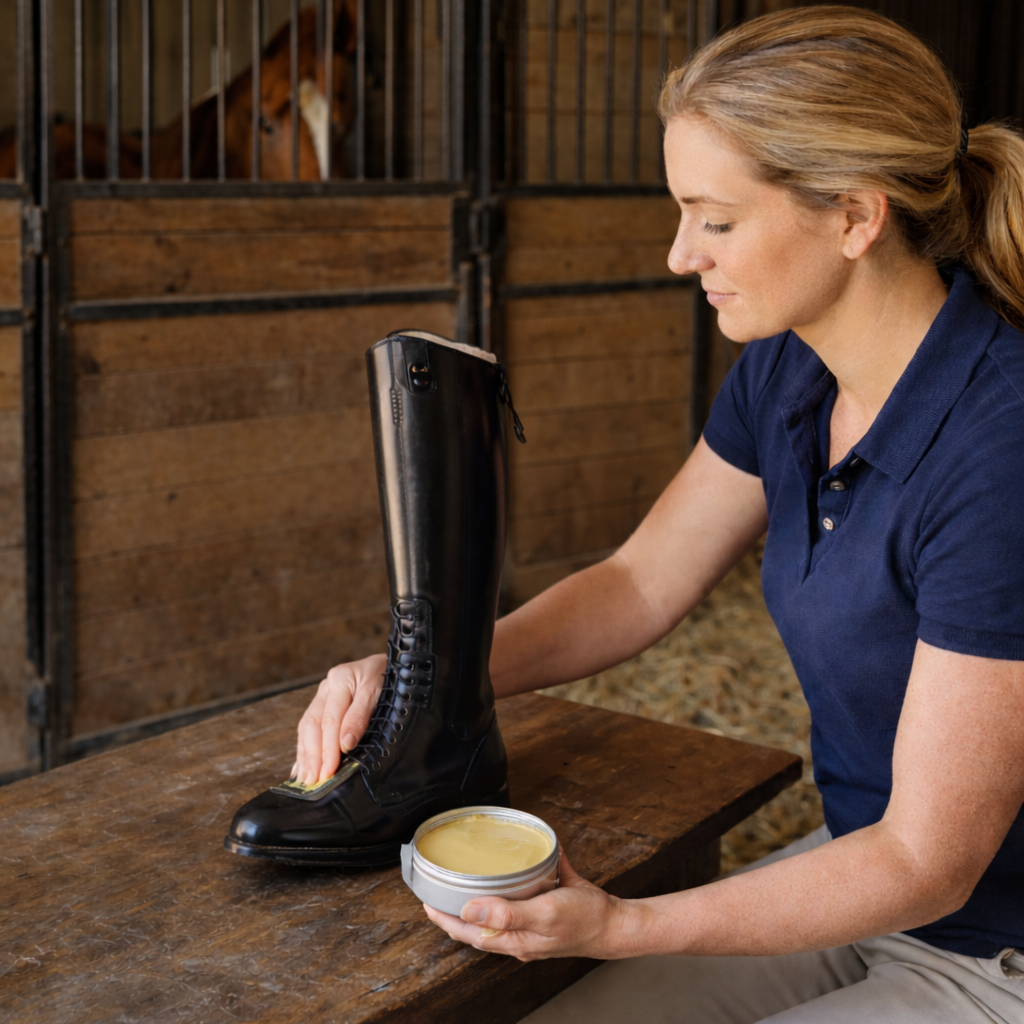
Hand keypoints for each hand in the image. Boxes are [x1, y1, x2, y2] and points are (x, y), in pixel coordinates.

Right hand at [293, 653, 386, 784]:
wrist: (395, 661)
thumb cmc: (388, 676)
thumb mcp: (378, 691)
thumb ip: (360, 716)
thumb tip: (345, 743)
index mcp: (340, 679)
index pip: (329, 720)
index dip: (328, 747)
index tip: (330, 769)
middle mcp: (327, 687)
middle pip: (313, 725)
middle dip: (313, 756)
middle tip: (314, 780)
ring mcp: (323, 695)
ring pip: (307, 728)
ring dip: (305, 755)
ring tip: (305, 779)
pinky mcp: (324, 704)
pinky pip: (308, 727)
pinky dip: (304, 748)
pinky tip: (300, 766)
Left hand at [423, 850, 632, 960]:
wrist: (615, 922)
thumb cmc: (583, 921)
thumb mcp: (544, 914)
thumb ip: (507, 914)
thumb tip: (468, 911)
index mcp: (514, 939)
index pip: (469, 931)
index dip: (445, 919)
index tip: (426, 902)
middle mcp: (519, 932)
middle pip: (480, 923)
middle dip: (457, 909)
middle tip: (440, 888)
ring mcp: (532, 921)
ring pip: (499, 909)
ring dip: (482, 897)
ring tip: (466, 879)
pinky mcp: (547, 904)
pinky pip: (526, 891)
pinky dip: (518, 876)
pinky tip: (519, 859)